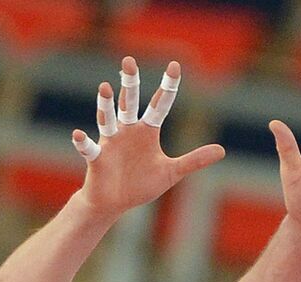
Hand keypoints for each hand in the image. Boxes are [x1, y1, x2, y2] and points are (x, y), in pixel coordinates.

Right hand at [71, 57, 224, 216]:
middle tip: (129, 60)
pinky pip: (89, 148)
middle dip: (129, 83)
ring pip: (108, 119)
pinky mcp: (97, 159)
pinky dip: (83, 142)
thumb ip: (195, 160)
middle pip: (129, 102)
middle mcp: (128, 131)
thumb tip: (222, 150)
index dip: (167, 86)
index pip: (160, 104)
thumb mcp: (173, 172)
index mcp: (147, 132)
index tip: (174, 65)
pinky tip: (79, 134)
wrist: (116, 202)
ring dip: (106, 104)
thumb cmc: (142, 184)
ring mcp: (111, 143)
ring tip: (105, 87)